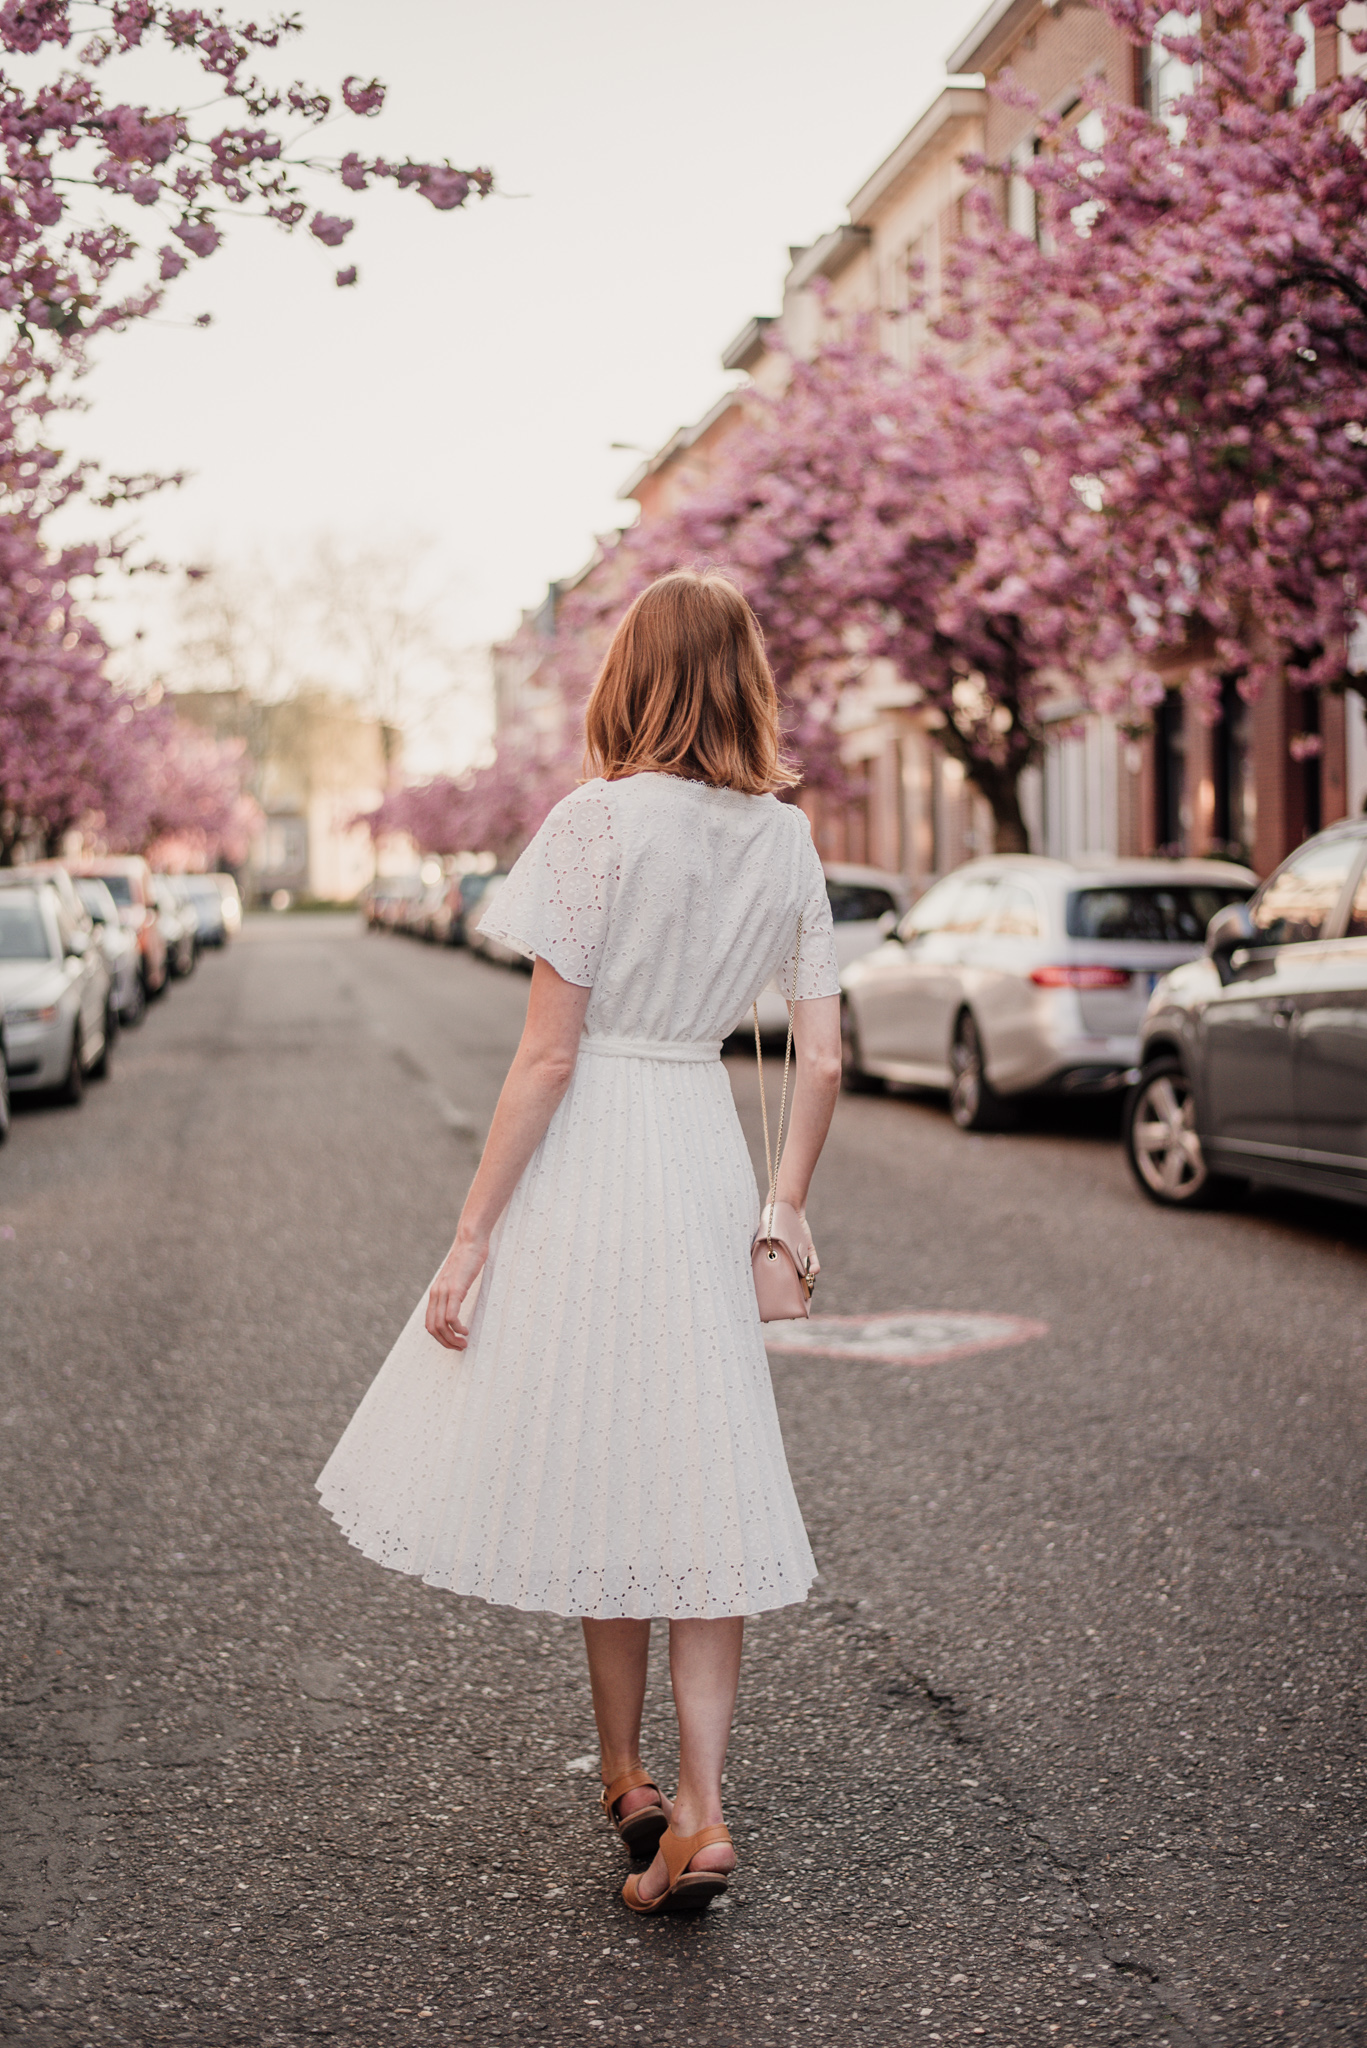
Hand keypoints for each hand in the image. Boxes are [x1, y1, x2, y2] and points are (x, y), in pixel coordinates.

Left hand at [426, 1236, 486, 1351]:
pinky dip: (457, 1328)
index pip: (429, 1324)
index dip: (440, 1338)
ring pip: (440, 1325)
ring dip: (452, 1339)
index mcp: (435, 1293)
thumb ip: (453, 1291)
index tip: (453, 1343)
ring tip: (463, 1342)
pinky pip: (450, 1316)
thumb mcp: (457, 1279)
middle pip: (433, 1328)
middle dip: (446, 1342)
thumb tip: (457, 1303)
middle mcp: (436, 1294)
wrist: (470, 1241)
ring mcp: (444, 1291)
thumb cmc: (467, 1259)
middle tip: (460, 1347)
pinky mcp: (455, 1289)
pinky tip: (466, 1330)